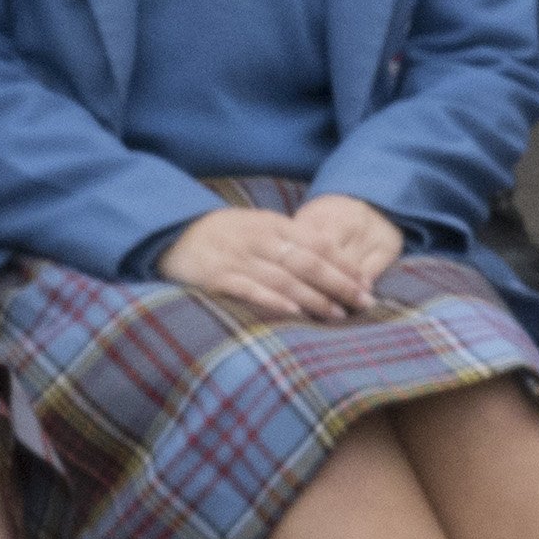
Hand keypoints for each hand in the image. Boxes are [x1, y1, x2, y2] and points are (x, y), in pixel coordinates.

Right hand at [161, 194, 403, 321]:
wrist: (172, 233)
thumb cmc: (224, 234)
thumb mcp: (259, 226)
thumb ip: (290, 240)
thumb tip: (332, 257)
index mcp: (272, 225)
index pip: (317, 243)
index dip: (344, 263)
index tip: (366, 282)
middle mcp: (259, 240)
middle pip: (307, 261)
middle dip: (339, 282)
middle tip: (363, 301)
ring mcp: (238, 259)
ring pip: (284, 278)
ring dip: (313, 297)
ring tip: (337, 314)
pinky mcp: (217, 278)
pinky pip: (249, 290)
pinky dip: (272, 300)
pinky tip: (293, 312)